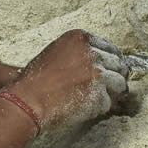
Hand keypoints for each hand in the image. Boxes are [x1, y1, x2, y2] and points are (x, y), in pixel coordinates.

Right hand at [3, 30, 128, 132]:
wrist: (27, 99)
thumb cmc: (35, 79)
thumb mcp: (57, 53)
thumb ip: (79, 54)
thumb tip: (101, 64)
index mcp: (81, 38)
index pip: (110, 49)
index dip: (110, 63)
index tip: (108, 72)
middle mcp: (91, 52)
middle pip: (119, 66)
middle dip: (114, 79)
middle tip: (105, 90)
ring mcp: (97, 73)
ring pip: (120, 85)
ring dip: (111, 95)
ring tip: (94, 100)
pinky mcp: (99, 94)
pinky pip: (109, 103)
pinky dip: (101, 109)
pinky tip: (85, 109)